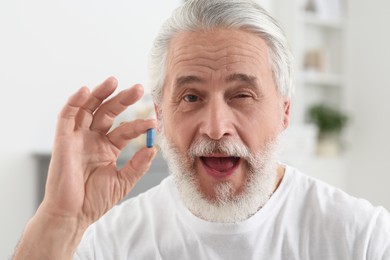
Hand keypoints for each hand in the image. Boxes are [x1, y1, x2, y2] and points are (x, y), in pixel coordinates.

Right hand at [41, 76, 156, 225]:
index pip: (125, 129)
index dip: (139, 125)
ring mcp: (78, 137)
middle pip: (108, 112)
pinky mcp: (62, 139)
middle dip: (123, 99)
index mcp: (107, 147)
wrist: (73, 215)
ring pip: (88, 108)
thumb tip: (154, 148)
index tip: (154, 122)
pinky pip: (66, 116)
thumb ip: (137, 165)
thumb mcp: (122, 182)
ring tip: (114, 80)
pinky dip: (74, 102)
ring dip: (100, 94)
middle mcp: (93, 139)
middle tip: (139, 89)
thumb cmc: (94, 200)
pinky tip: (86, 91)